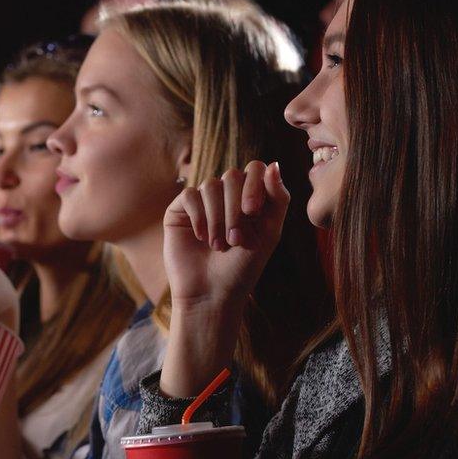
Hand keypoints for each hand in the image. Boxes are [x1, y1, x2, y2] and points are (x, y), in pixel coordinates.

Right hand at [159, 161, 289, 397]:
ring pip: (211, 185)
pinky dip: (199, 216)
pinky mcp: (180, 210)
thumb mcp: (270, 233)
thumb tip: (274, 164)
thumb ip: (277, 199)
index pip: (255, 169)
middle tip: (236, 239)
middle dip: (236, 208)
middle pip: (232, 176)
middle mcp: (226, 196)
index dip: (254, 185)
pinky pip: (190, 195)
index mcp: (250, 198)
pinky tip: (201, 237)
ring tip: (218, 245)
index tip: (253, 212)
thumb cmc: (243, 268)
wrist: (212, 294)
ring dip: (218, 217)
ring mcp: (202, 202)